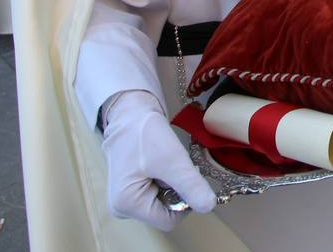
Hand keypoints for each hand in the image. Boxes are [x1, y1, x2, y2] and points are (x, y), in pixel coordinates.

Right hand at [101, 90, 215, 230]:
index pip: (169, 219)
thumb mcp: (172, 160)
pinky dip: (167, 178)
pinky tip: (161, 163)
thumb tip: (208, 207)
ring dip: (173, 182)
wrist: (130, 112)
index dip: (185, 201)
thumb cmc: (143, 133)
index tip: (186, 175)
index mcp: (127, 205)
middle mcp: (123, 207)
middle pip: (166, 211)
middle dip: (178, 189)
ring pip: (164, 200)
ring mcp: (127, 199)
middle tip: (174, 165)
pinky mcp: (133, 189)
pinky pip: (158, 191)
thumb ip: (191, 186)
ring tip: (166, 161)